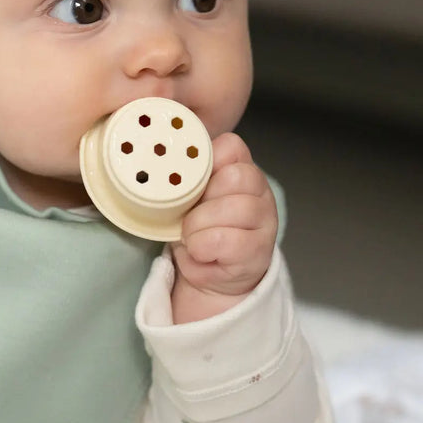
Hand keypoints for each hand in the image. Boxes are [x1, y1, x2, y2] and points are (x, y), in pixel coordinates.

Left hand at [170, 132, 277, 322]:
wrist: (212, 275)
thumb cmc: (199, 232)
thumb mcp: (189, 201)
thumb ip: (186, 181)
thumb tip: (158, 169)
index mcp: (241, 170)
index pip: (231, 147)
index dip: (205, 164)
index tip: (189, 184)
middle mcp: (259, 191)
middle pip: (234, 177)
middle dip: (200, 199)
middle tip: (188, 217)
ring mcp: (264, 219)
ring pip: (234, 207)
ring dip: (199, 226)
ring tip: (191, 238)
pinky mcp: (259, 249)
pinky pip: (226, 240)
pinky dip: (203, 248)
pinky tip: (201, 253)